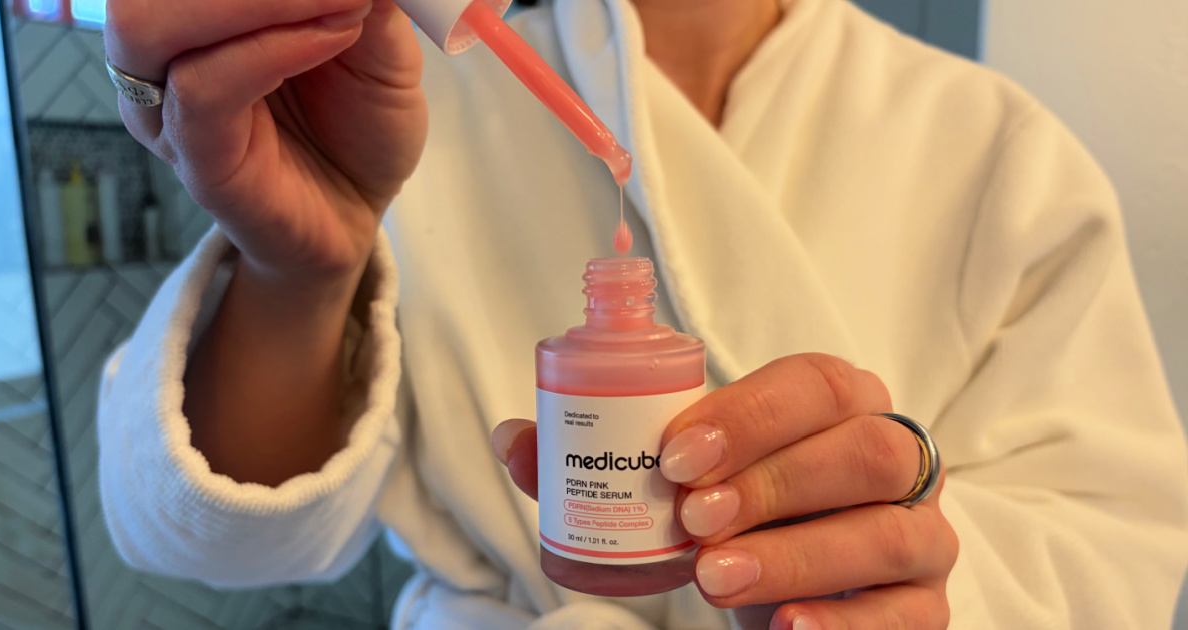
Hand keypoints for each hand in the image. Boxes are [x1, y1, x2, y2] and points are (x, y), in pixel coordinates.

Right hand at [105, 0, 426, 286]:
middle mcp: (163, 54)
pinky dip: (270, 50)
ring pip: (150, 24)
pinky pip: (203, 89)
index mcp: (193, 18)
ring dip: (256, 0)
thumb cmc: (356, 124)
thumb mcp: (376, 42)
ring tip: (345, 3)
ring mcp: (170, 107)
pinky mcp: (198, 159)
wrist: (360, 212)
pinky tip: (332, 37)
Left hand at [493, 354, 956, 629]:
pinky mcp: (925, 604)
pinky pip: (910, 614)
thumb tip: (514, 437)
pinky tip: (783, 628)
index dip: (750, 413)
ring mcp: (921, 532)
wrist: (787, 579)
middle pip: (864, 450)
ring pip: (887, 531)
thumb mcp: (677, 479)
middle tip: (690, 520)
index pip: (817, 383)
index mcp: (840, 403)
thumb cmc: (736, 511)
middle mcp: (896, 456)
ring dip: (795, 553)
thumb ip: (603, 457)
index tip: (674, 456)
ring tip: (714, 576)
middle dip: (772, 482)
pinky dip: (845, 624)